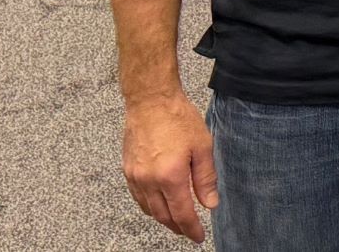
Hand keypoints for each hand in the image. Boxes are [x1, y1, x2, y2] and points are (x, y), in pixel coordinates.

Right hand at [122, 92, 218, 242]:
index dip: (191, 228)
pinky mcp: (128, 171)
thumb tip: (210, 203)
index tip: (199, 236)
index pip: (181, 213)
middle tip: (189, 232)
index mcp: (170, 176)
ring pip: (149, 209)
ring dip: (163, 219)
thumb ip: (205, 178)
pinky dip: (150, 206)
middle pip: (163, 215)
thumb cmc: (178, 118)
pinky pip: (139, 198)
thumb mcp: (203, 146)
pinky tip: (159, 204)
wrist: (151, 101)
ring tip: (177, 221)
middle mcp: (149, 181)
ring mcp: (135, 177)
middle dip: (178, 227)